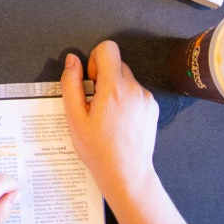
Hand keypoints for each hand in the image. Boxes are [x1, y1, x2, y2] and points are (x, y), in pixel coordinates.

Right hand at [60, 41, 160, 203]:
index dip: (94, 60)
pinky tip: (119, 123)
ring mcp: (146, 99)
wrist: (126, 174)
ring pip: (126, 80)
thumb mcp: (74, 118)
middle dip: (103, 78)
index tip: (91, 81)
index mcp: (114, 87)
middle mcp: (134, 89)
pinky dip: (126, 101)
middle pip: (117, 64)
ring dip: (114, 90)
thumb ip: (71, 84)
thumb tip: (72, 61)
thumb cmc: (99, 150)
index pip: (108, 48)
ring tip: (107, 118)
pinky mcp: (153, 108)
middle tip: (94, 104)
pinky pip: (136, 93)